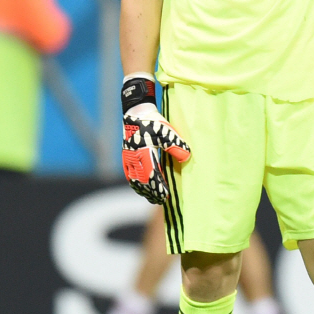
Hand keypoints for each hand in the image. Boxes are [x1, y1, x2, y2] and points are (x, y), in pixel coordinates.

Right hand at [121, 76, 190, 204]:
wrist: (135, 112)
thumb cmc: (152, 122)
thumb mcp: (166, 131)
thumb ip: (176, 145)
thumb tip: (187, 157)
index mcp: (144, 154)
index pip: (152, 176)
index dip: (158, 188)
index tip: (166, 196)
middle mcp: (134, 159)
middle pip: (142, 181)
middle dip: (152, 192)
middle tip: (161, 201)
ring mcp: (128, 158)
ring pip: (135, 180)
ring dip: (143, 190)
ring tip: (152, 198)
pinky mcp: (126, 157)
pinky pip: (129, 175)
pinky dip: (135, 184)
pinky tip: (140, 188)